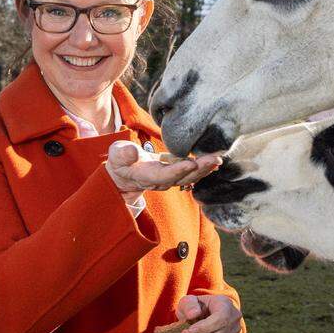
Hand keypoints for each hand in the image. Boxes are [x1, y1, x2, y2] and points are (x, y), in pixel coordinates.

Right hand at [104, 141, 220, 202]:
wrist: (124, 173)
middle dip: (199, 169)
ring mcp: (169, 179)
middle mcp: (160, 181)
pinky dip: (203, 167)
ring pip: (189, 177)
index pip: (163, 175)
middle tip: (215, 159)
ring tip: (218, 159)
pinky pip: (191, 172)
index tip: (191, 163)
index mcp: (145, 176)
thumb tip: (133, 151)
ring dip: (204, 169)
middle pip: (182, 178)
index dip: (177, 170)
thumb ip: (123, 153)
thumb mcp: (116, 154)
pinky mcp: (175, 173)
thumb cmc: (120, 161)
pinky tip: (214, 160)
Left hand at [176, 294, 242, 332]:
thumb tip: (193, 314)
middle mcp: (234, 317)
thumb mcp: (188, 301)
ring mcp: (235, 331)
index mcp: (226, 303)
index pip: (220, 319)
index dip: (204, 328)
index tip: (189, 330)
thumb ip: (189, 305)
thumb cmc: (195, 306)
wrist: (203, 314)